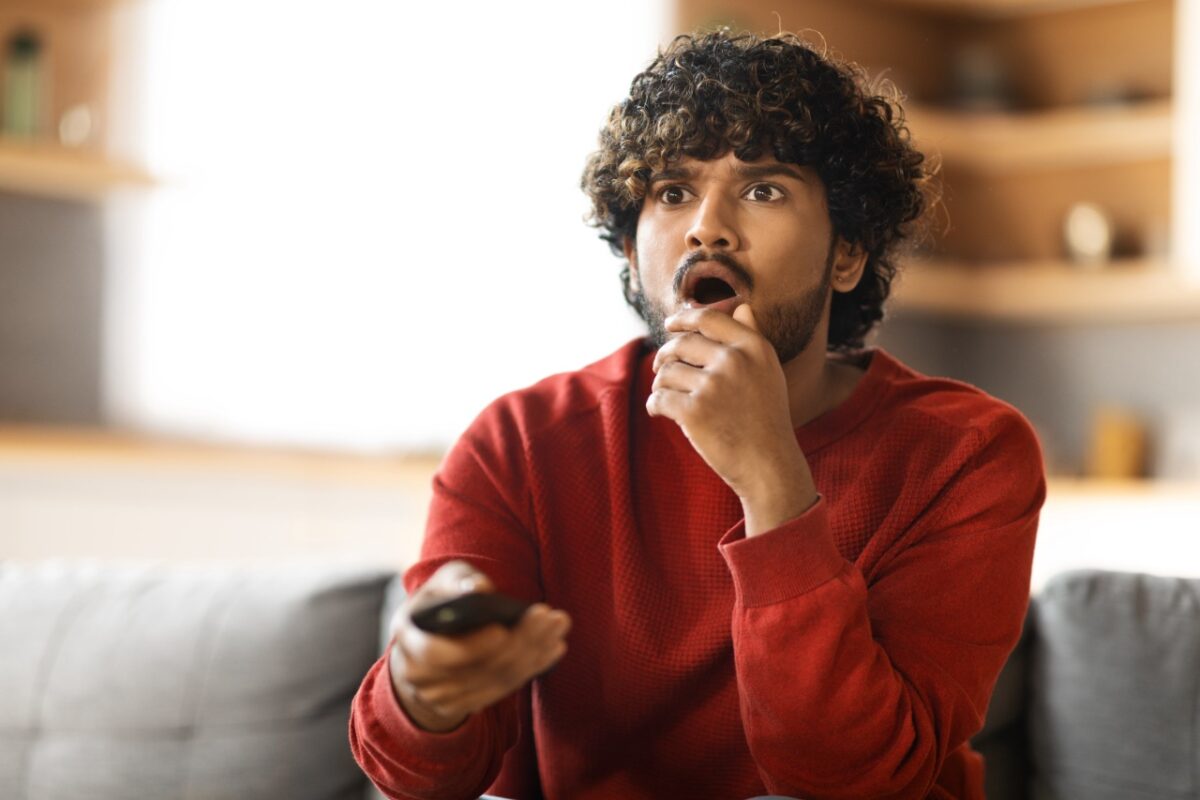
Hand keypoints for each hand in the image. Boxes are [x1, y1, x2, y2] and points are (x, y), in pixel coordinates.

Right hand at [387, 560, 570, 731]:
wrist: (425, 642)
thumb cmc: (439, 604)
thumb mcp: (441, 584)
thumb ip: (457, 581)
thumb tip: (480, 588)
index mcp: (409, 640)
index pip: (436, 654)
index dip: (471, 646)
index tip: (503, 630)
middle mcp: (419, 676)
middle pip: (477, 670)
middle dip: (519, 643)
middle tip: (551, 618)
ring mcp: (441, 697)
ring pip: (495, 681)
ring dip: (533, 655)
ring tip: (557, 629)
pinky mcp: (465, 704)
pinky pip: (503, 689)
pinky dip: (531, 668)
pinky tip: (553, 648)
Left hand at [648, 304, 817, 534]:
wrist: (769, 465)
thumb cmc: (766, 420)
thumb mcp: (769, 373)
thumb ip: (752, 338)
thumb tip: (744, 308)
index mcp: (754, 347)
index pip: (708, 319)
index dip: (683, 318)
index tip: (670, 324)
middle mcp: (734, 361)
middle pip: (681, 344)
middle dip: (665, 356)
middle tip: (662, 370)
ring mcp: (713, 385)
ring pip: (666, 372)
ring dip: (661, 385)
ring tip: (669, 398)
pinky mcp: (694, 411)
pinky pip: (658, 398)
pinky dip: (654, 406)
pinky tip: (658, 412)